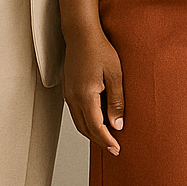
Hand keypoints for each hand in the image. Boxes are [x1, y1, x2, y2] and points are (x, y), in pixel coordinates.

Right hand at [63, 28, 124, 154]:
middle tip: (113, 149)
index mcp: (85, 95)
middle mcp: (73, 98)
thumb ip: (116, 101)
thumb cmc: (100, 50)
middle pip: (85, 128)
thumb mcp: (115, 75)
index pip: (95, 126)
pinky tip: (97, 121)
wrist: (81, 35)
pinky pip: (76, 113)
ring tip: (107, 138)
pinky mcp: (68, 90)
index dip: (106, 140)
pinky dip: (86, 122)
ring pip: (79, 122)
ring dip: (92, 133)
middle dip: (99, 141)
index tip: (116, 149)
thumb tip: (118, 124)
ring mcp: (69, 94)